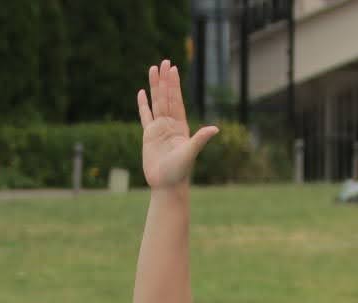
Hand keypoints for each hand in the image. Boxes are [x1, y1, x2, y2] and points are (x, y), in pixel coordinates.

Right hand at [136, 59, 216, 189]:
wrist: (167, 185)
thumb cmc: (179, 172)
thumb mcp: (190, 153)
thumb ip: (200, 139)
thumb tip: (215, 129)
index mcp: (181, 126)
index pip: (177, 101)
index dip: (174, 85)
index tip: (173, 69)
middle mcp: (170, 124)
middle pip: (166, 97)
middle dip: (165, 80)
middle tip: (164, 62)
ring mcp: (159, 129)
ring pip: (156, 103)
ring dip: (154, 87)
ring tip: (152, 70)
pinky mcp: (149, 136)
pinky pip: (145, 116)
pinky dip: (143, 105)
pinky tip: (141, 93)